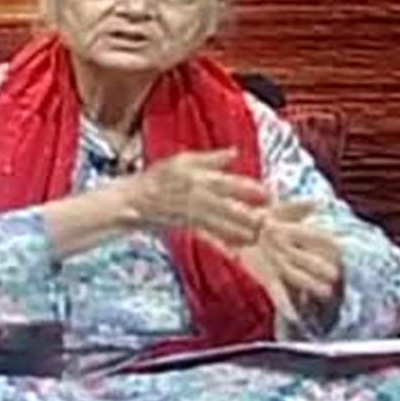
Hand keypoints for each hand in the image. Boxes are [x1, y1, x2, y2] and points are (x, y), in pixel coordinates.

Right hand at [120, 148, 270, 247]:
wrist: (131, 200)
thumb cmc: (158, 178)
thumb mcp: (183, 161)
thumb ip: (211, 159)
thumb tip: (235, 152)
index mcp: (196, 175)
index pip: (226, 182)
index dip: (247, 189)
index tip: (267, 194)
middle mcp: (194, 193)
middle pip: (224, 205)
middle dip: (246, 213)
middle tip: (267, 220)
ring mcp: (188, 211)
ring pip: (217, 222)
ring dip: (237, 230)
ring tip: (256, 236)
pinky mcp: (184, 225)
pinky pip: (207, 234)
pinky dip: (222, 241)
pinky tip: (237, 248)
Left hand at [221, 200, 344, 322]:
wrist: (232, 229)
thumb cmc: (255, 217)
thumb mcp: (277, 210)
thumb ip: (296, 208)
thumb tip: (319, 203)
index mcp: (296, 235)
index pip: (318, 239)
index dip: (327, 244)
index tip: (339, 248)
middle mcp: (291, 253)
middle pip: (310, 261)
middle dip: (321, 268)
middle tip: (335, 275)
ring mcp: (280, 267)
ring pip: (298, 276)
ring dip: (311, 285)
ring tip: (325, 293)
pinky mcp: (267, 278)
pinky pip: (278, 292)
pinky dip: (285, 304)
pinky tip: (295, 316)